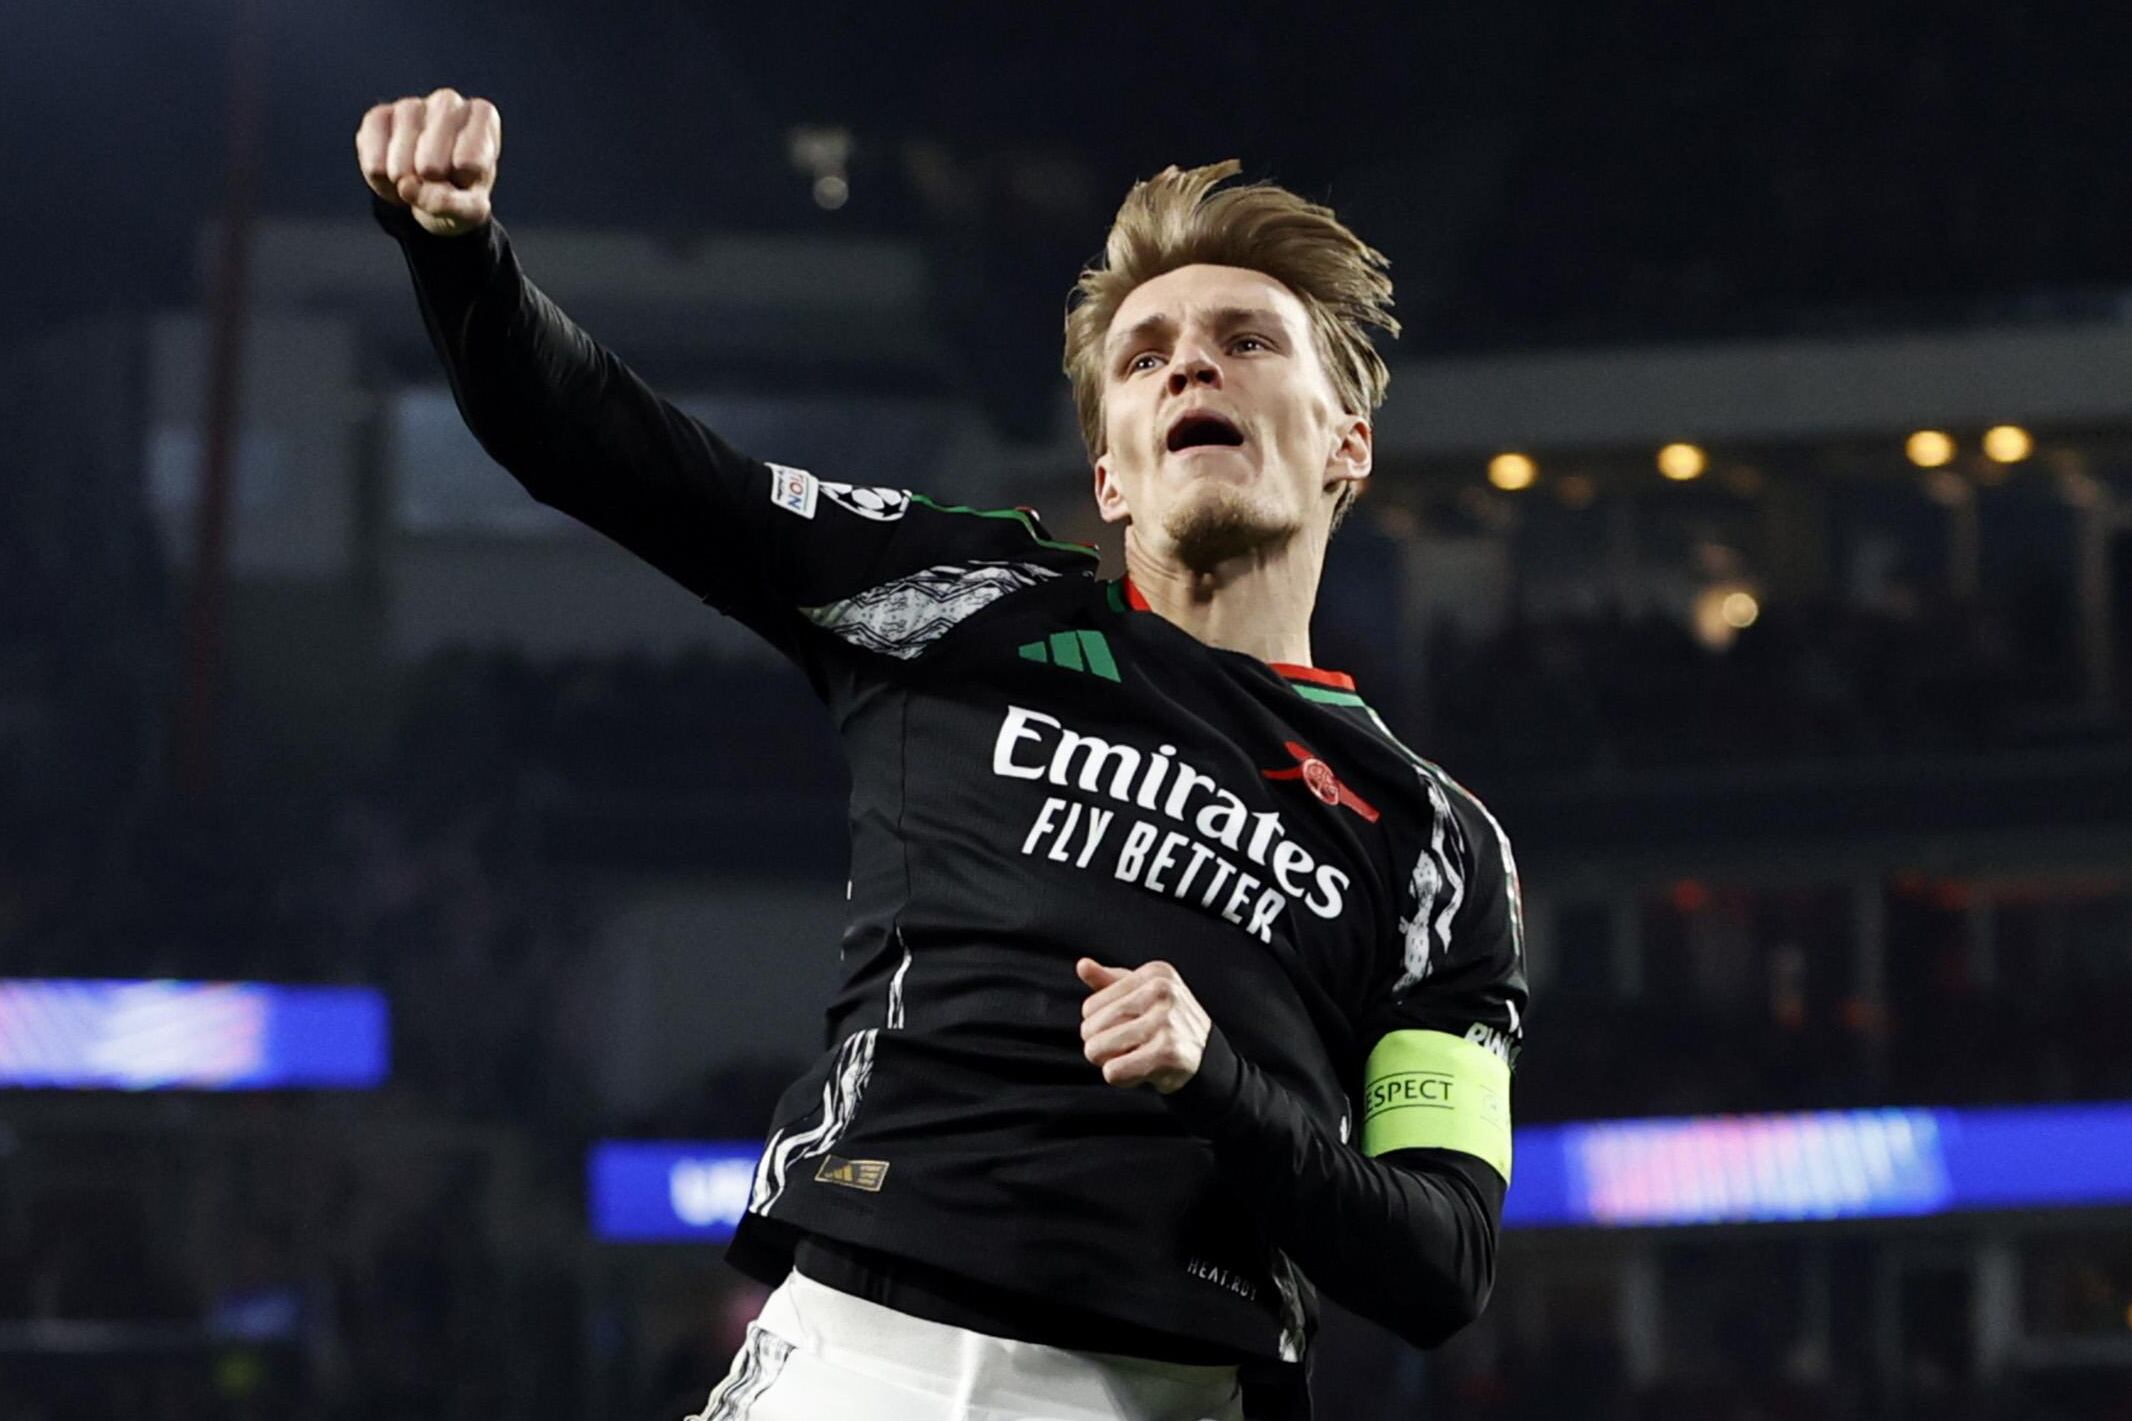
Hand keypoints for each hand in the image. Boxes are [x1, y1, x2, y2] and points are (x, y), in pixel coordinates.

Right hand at [356, 88, 500, 236]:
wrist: (431, 192)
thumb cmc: (460, 192)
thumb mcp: (470, 210)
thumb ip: (451, 205)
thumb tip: (407, 186)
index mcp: (483, 116)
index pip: (471, 160)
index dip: (462, 181)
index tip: (465, 179)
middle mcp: (448, 102)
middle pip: (431, 156)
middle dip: (431, 182)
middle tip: (436, 182)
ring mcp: (411, 105)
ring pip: (401, 156)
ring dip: (404, 180)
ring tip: (414, 184)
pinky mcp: (378, 116)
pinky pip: (374, 155)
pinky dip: (381, 178)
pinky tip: (392, 178)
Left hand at [1076, 958, 1209, 1093]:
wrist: (1207, 1057)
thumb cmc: (1168, 1022)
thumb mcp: (1144, 993)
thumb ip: (1109, 980)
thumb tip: (1083, 966)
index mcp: (1154, 974)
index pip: (1090, 1007)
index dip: (1101, 1024)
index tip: (1126, 1028)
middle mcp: (1161, 992)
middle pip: (1090, 1028)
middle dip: (1102, 1044)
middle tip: (1130, 1047)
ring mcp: (1165, 1022)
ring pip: (1096, 1050)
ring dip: (1110, 1062)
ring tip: (1135, 1056)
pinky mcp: (1167, 1052)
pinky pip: (1113, 1072)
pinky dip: (1122, 1078)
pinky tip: (1142, 1070)